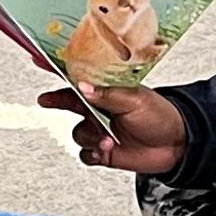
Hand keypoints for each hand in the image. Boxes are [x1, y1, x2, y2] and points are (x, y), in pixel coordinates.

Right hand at [41, 80, 189, 175]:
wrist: (177, 144)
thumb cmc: (161, 115)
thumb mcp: (134, 99)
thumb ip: (107, 95)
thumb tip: (83, 87)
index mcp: (106, 92)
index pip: (78, 79)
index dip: (58, 70)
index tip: (38, 61)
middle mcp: (99, 110)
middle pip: (69, 104)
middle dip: (59, 103)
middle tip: (51, 101)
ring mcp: (100, 130)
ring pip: (78, 133)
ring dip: (90, 136)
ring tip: (108, 138)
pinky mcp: (104, 151)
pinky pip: (86, 154)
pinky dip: (93, 153)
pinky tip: (105, 150)